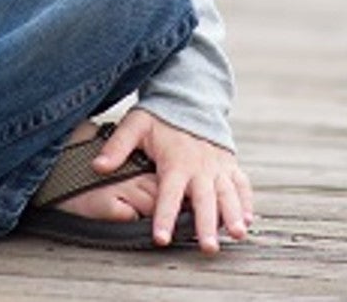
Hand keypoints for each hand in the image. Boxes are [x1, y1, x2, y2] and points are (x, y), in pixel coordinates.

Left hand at [95, 108, 253, 252]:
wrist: (190, 98)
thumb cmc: (160, 117)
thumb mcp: (136, 125)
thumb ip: (118, 146)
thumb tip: (97, 166)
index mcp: (175, 161)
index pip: (168, 194)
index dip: (164, 216)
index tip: (161, 238)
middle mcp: (200, 167)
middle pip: (204, 200)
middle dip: (207, 224)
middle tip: (209, 248)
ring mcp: (218, 166)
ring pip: (228, 194)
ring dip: (233, 215)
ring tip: (237, 235)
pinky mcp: (230, 165)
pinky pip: (241, 185)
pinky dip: (246, 202)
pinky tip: (248, 221)